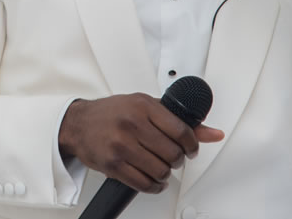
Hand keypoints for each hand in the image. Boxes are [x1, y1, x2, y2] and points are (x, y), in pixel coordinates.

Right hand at [57, 94, 224, 193]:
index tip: (190, 149)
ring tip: (161, 168)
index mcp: (143, 106)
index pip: (181, 130)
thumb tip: (213, 133)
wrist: (78, 123)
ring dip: (165, 174)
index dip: (192, 145)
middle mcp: (132, 124)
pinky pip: (144, 184)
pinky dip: (154, 186)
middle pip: (172, 154)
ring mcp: (121, 145)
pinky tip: (152, 179)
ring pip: (160, 171)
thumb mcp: (146, 106)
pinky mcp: (113, 164)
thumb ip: (179, 120)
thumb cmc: (113, 113)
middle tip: (172, 158)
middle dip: (177, 160)